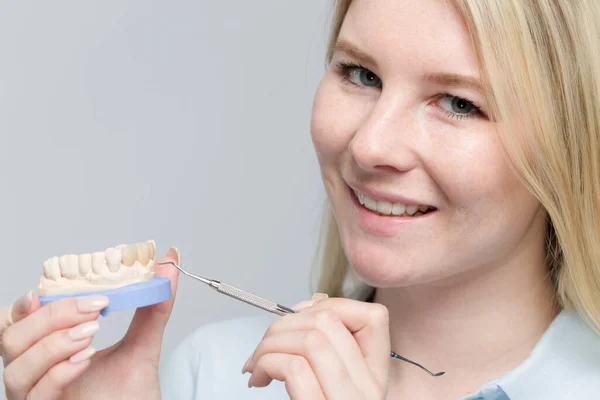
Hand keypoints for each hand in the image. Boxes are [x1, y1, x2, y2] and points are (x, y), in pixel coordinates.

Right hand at [0, 247, 179, 399]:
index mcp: (49, 349)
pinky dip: (59, 372)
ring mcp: (37, 397)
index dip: (28, 302)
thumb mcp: (144, 345)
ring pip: (16, 366)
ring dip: (54, 343)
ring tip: (91, 334)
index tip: (53, 286)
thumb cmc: (131, 395)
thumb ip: (154, 306)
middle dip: (51, 316)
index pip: (19, 319)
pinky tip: (85, 359)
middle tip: (92, 308)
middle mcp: (35, 373)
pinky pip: (36, 394)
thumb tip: (169, 263)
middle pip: (12, 337)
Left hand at [242, 294, 390, 399]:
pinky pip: (294, 369)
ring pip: (311, 340)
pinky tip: (258, 379)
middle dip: (283, 323)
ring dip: (269, 344)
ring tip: (257, 364)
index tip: (301, 316)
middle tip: (265, 345)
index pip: (375, 316)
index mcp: (375, 376)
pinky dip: (266, 364)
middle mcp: (368, 389)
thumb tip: (316, 302)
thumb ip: (330, 343)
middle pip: (328, 322)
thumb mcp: (334, 381)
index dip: (333, 304)